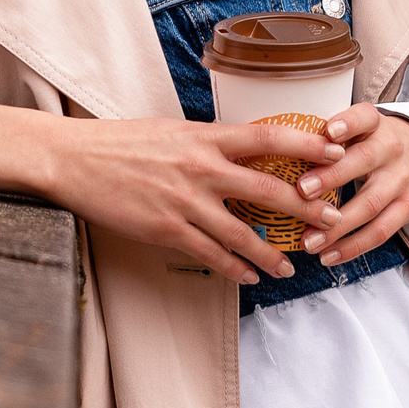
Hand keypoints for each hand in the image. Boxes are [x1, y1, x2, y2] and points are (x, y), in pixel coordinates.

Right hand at [0, 95, 346, 288]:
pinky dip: (233, 267)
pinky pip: (209, 253)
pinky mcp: (164, 228)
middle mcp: (201, 166)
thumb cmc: (119, 141)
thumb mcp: (169, 131)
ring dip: (273, 252)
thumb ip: (206, 141)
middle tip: (335, 222)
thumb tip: (237, 149)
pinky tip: (248, 277)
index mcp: (204, 136)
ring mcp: (184, 200)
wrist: (72, 158)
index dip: (306, 147)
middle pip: (269, 188)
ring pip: (243, 231)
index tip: (336, 155)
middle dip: (308, 208)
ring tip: (292, 267)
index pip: (268, 137)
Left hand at [295, 104, 408, 265]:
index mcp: (375, 124)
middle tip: (302, 190)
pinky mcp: (408, 207)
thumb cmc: (375, 143)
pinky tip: (328, 255)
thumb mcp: (360, 129)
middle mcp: (391, 148)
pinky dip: (352, 247)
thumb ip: (328, 138)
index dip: (348, 124)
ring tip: (308, 241)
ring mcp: (401, 180)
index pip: (364, 117)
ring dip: (337, 226)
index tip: (328, 132)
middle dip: (332, 177)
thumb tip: (274, 152)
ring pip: (370, 204)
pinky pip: (380, 231)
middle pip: (364, 161)